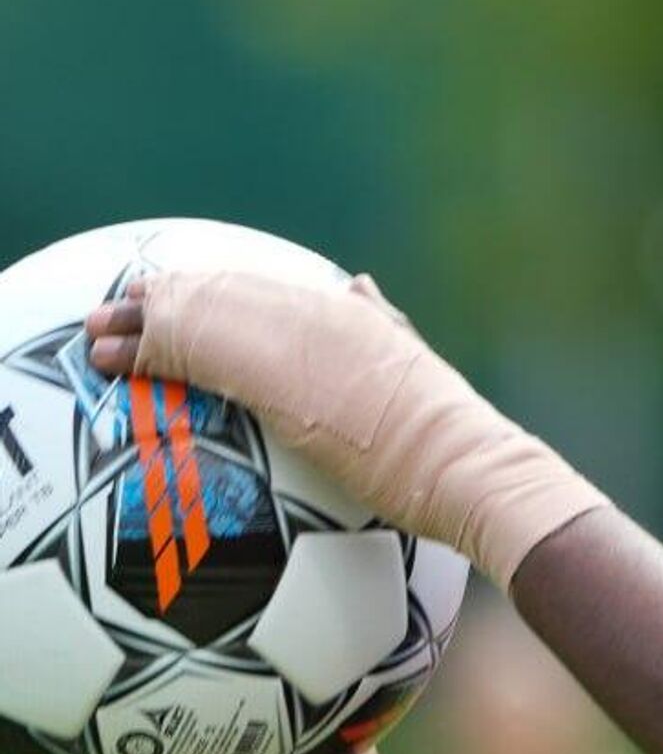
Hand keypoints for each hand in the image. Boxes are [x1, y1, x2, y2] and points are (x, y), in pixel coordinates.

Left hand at [86, 271, 607, 587]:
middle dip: (169, 298)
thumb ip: (382, 327)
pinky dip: (159, 354)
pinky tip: (123, 363)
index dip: (217, 293)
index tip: (176, 301)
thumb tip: (360, 285)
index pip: (270, 291)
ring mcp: (308, 348)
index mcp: (358, 318)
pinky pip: (205, 358)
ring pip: (206, 316)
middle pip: (228, 293)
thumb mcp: (415, 371)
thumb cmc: (455, 448)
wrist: (471, 469)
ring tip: (100, 334)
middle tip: (119, 311)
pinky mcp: (287, 384)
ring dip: (147, 321)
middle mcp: (329, 318)